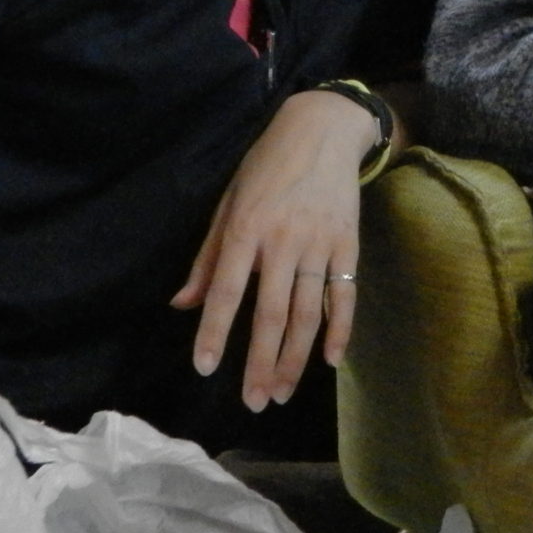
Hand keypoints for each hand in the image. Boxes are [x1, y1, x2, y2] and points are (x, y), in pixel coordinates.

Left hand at [171, 88, 375, 410]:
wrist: (323, 130)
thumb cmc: (266, 167)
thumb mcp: (228, 203)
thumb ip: (209, 257)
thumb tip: (184, 304)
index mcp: (246, 230)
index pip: (227, 292)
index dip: (215, 332)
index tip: (206, 369)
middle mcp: (283, 242)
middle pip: (271, 314)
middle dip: (261, 362)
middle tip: (254, 402)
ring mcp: (319, 245)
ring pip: (308, 312)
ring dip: (295, 358)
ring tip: (281, 392)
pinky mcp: (348, 245)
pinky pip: (344, 294)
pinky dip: (340, 329)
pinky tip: (332, 360)